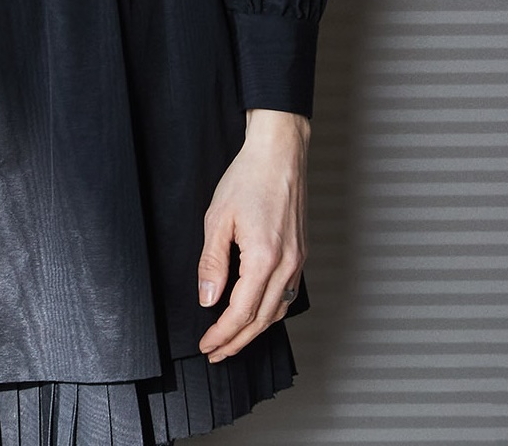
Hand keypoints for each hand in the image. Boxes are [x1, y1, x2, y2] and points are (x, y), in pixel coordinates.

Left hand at [196, 107, 309, 361]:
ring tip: (232, 339)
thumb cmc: (248, 178)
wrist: (279, 154)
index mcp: (264, 259)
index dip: (222, 334)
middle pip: (261, 321)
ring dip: (254, 331)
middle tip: (216, 353)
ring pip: (277, 312)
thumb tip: (207, 299)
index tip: (207, 345)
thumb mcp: (217, 219)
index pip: (241, 313)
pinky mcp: (301, 254)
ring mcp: (298, 262)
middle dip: (237, 342)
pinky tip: (255, 312)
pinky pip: (287, 295)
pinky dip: (269, 311)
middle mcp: (287, 266)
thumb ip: (212, 263)